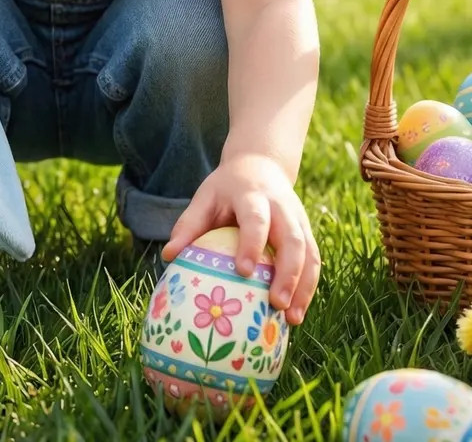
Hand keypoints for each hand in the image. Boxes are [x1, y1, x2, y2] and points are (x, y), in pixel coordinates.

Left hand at [161, 153, 319, 325]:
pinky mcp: (307, 231)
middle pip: (291, 239)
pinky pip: (314, 261)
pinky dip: (308, 288)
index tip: (244, 272)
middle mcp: (281, 207)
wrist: (260, 165)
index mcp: (252, 195)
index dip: (252, 244)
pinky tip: (296, 313)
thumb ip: (189, 225)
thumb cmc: (226, 188)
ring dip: (303, 287)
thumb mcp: (205, 197)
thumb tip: (169, 257)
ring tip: (291, 319)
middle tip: (276, 303)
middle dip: (287, 273)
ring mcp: (298, 219)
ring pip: (309, 253)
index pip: (256, 219)